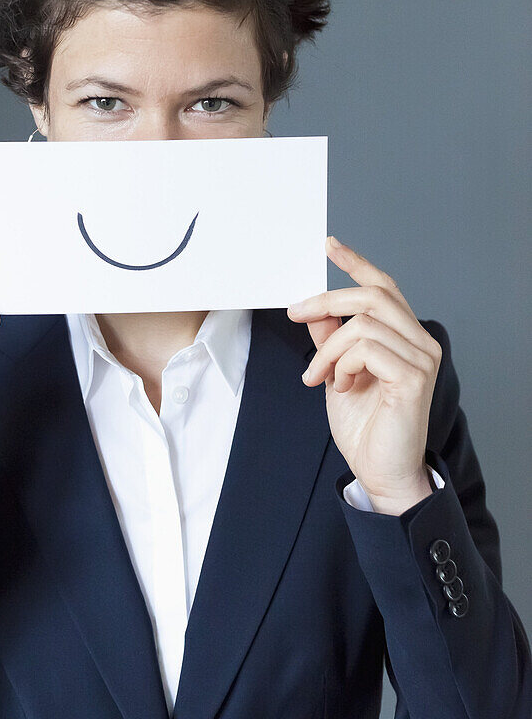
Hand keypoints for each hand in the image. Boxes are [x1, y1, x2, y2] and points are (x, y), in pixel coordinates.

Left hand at [287, 236, 441, 514]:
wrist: (381, 473)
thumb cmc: (366, 428)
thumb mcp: (336, 373)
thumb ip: (331, 339)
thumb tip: (315, 311)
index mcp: (404, 337)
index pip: (384, 287)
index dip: (356, 263)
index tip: (329, 245)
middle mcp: (420, 342)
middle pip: (372, 296)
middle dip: (326, 301)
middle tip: (295, 314)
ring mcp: (422, 359)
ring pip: (363, 324)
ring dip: (328, 349)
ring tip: (318, 376)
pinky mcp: (414, 378)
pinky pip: (367, 349)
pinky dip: (341, 365)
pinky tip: (339, 386)